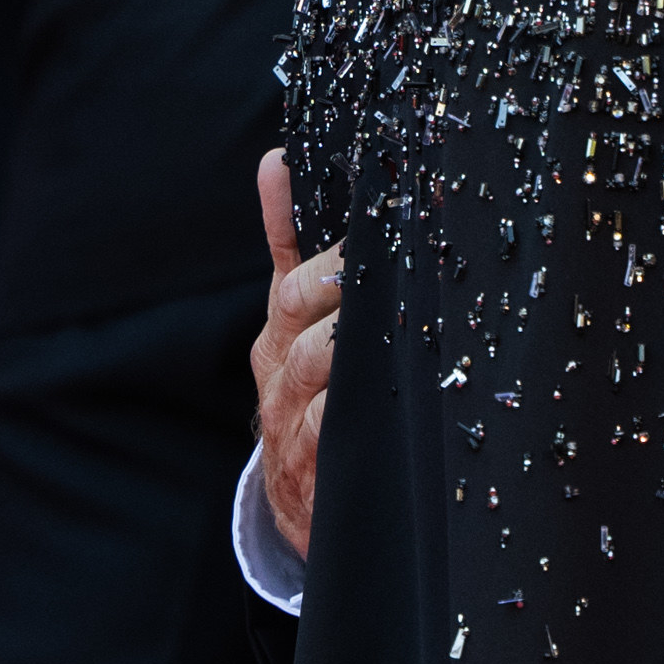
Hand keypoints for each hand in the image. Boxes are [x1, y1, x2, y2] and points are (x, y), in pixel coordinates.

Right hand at [250, 149, 341, 558]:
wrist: (298, 502)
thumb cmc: (310, 394)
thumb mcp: (297, 324)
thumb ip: (290, 247)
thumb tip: (277, 161)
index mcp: (280, 331)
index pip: (292, 271)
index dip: (318, 238)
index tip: (359, 212)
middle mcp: (278, 369)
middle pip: (301, 310)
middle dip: (340, 281)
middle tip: (382, 257)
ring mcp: (289, 417)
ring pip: (315, 365)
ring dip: (349, 337)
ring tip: (386, 314)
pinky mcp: (309, 467)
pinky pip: (325, 429)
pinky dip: (343, 410)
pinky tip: (381, 394)